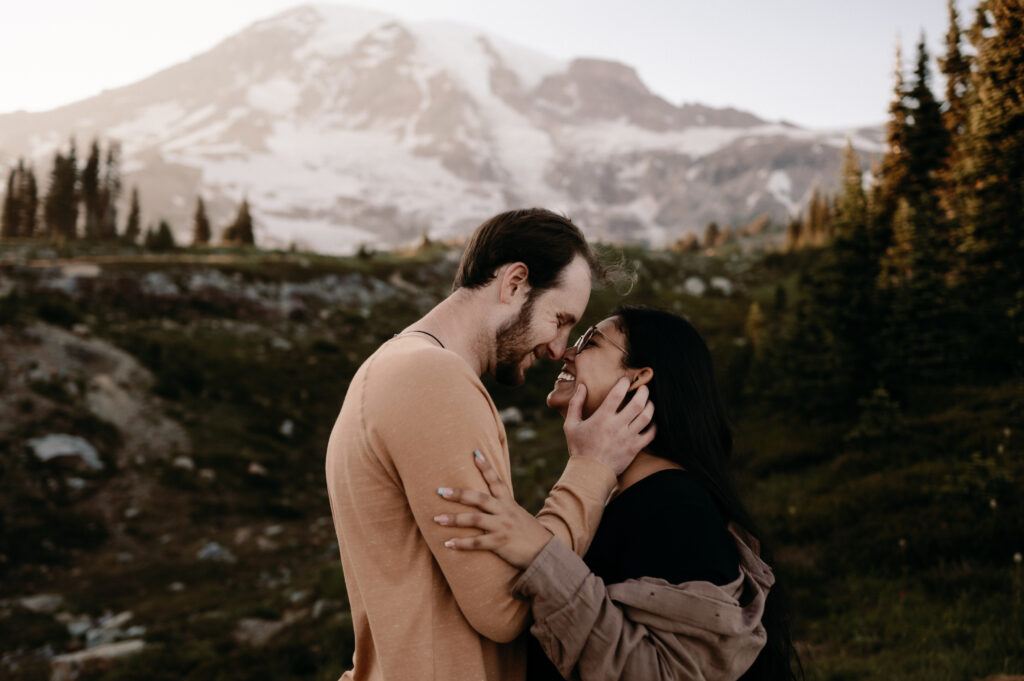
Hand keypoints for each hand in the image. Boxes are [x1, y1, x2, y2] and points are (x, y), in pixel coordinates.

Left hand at [434, 452, 552, 568]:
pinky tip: (447, 543)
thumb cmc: (527, 533)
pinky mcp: (500, 543)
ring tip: (436, 519)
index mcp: (508, 503)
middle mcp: (505, 511)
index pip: (496, 481)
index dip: (486, 468)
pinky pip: (477, 543)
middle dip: (459, 494)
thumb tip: (484, 502)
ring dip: (454, 519)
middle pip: (479, 499)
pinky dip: (461, 543)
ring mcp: (502, 527)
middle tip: (440, 491)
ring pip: (475, 520)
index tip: (474, 454)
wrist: (545, 552)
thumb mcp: (517, 514)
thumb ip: (502, 507)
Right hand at [563, 377, 655, 474]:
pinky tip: (650, 420)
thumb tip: (582, 386)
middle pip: (638, 403)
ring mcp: (628, 437)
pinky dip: (654, 425)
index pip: (617, 394)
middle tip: (643, 387)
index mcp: (602, 418)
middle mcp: (617, 425)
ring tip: (649, 401)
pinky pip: (650, 434)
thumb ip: (575, 404)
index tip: (626, 380)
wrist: (590, 473)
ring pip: (646, 416)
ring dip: (650, 405)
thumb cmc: (579, 448)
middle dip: (643, 391)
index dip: (624, 383)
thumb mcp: (571, 425)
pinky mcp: (635, 448)